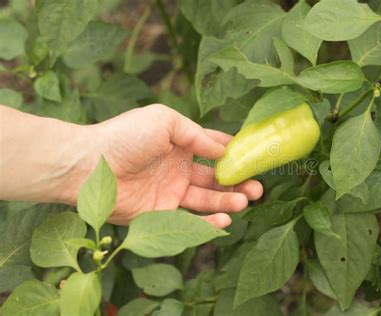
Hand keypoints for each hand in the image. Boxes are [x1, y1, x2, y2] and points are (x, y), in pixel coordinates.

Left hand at [92, 104, 262, 227]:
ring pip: (207, 199)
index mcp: (179, 143)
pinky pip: (190, 220)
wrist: (89, 164)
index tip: (256, 158)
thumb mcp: (165, 121)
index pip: (213, 148)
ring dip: (228, 201)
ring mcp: (170, 191)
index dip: (234, 153)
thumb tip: (225, 148)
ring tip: (246, 201)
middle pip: (216, 177)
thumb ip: (197, 135)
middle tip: (258, 188)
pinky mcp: (161, 213)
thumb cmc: (125, 136)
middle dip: (238, 182)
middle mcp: (178, 168)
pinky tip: (225, 220)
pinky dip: (209, 222)